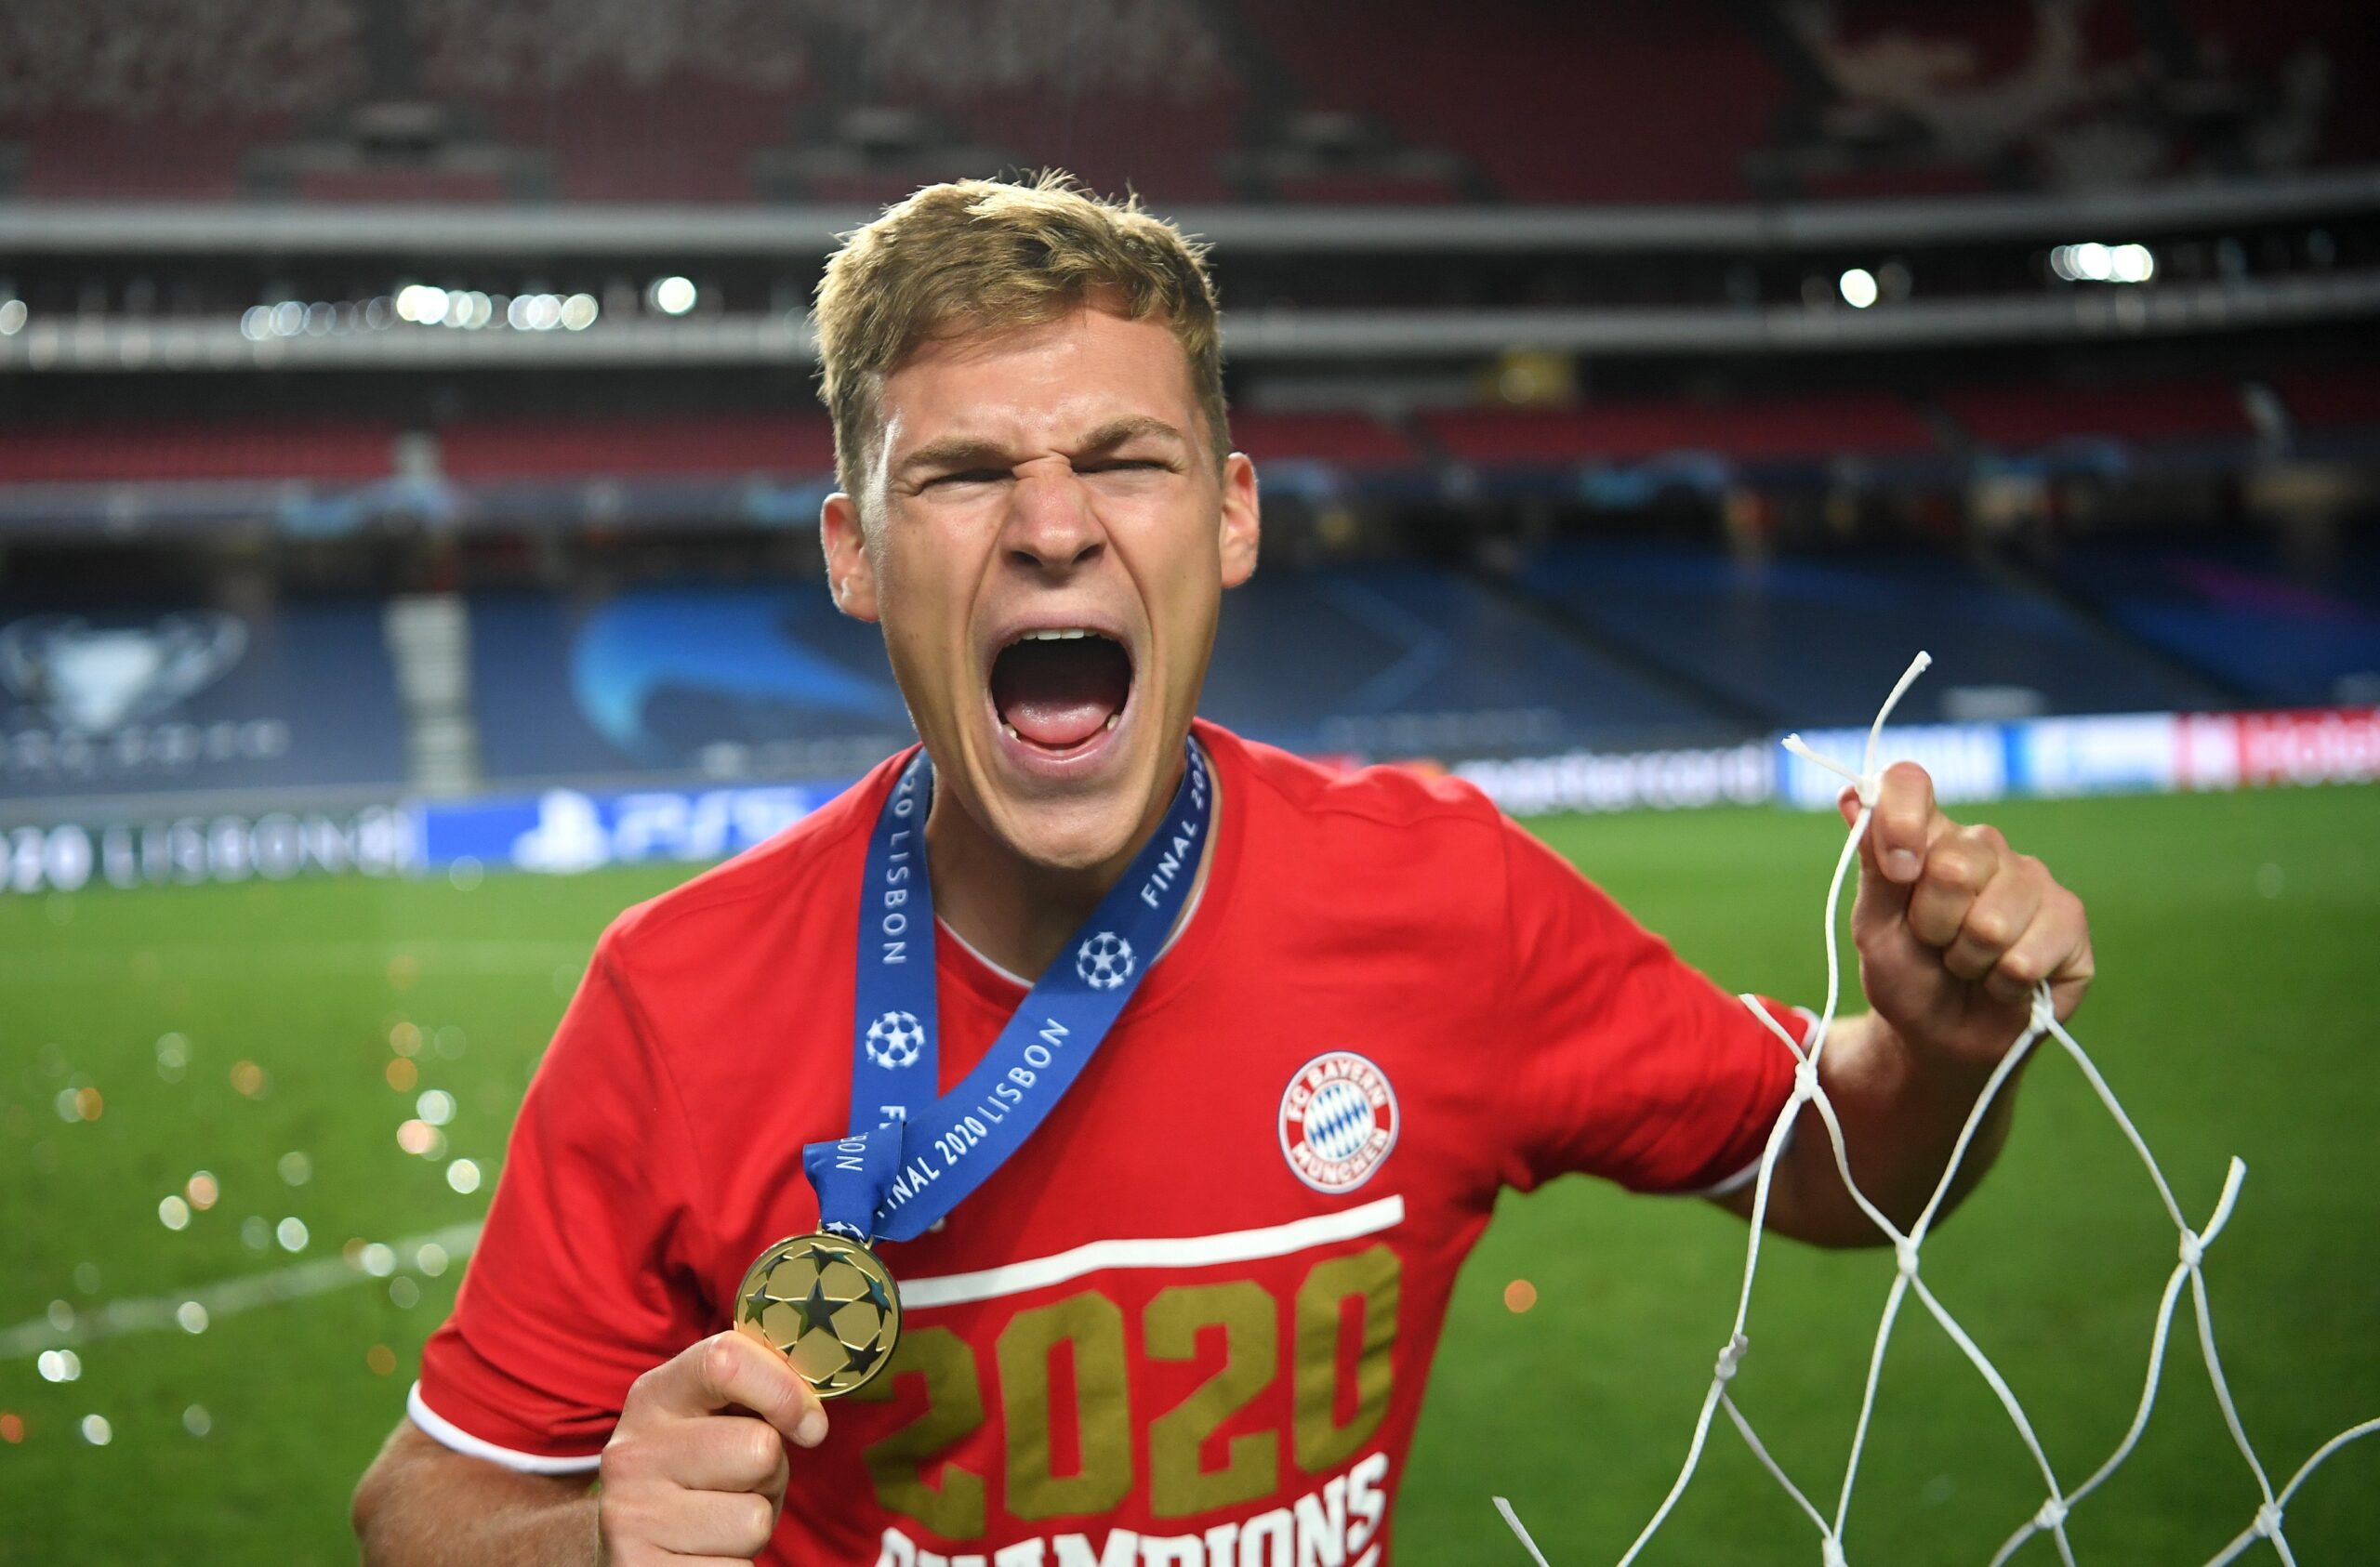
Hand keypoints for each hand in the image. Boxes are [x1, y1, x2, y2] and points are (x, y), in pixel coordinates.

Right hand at [596, 1329, 827, 1564]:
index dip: (786, 1392)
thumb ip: (756, 1393)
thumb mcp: (713, 1419)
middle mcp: (633, 1452)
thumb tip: (811, 1419)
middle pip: (761, 1450)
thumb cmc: (698, 1474)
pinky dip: (736, 1566)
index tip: (810, 1425)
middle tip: (741, 1484)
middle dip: (772, 1475)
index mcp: (654, 1396)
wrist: (634, 1547)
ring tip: (721, 1520)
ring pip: (755, 1520)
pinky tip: (706, 1554)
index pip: (727, 1361)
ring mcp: (631, 1516)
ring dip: (754, 1526)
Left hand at [1840, 763, 2093, 1071]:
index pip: (1911, 783)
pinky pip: (2026, 957)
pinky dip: (2002, 985)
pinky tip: (2004, 983)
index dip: (1899, 822)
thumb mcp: (1874, 924)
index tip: (1897, 872)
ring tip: (1968, 965)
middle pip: (1952, 866)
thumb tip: (1853, 795)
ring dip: (1967, 960)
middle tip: (1935, 944)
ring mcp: (2034, 880)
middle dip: (1932, 925)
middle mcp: (1986, 847)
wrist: (1942, 1038)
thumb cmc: (1906, 975)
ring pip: (1990, 922)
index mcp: (1931, 836)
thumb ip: (1873, 862)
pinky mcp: (2069, 922)